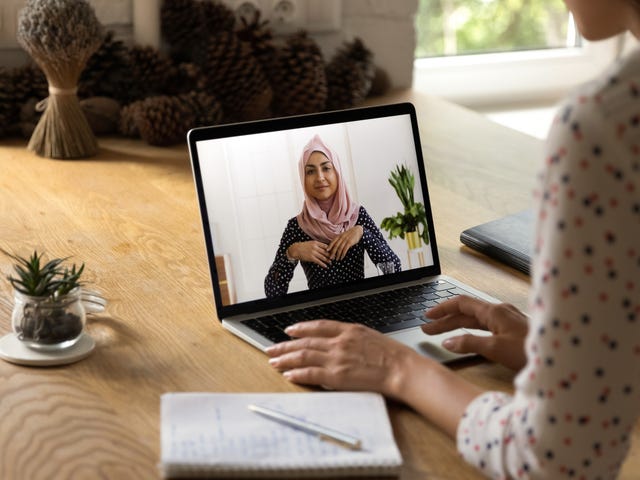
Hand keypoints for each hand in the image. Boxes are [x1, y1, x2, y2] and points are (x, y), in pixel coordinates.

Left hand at [266, 320, 416, 397]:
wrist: (401, 369)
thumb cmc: (392, 355)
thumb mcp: (370, 336)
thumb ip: (352, 337)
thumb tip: (338, 341)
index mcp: (348, 330)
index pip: (317, 326)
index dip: (301, 328)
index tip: (289, 330)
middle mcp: (339, 342)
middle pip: (306, 342)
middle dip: (286, 345)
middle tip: (272, 349)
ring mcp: (337, 358)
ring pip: (304, 356)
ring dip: (286, 358)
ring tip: (274, 361)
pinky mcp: (337, 376)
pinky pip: (311, 373)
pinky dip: (298, 373)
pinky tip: (288, 374)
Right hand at [287, 241, 330, 267]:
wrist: (296, 249)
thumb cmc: (303, 246)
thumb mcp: (311, 243)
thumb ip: (317, 245)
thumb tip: (325, 247)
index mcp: (316, 243)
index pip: (326, 246)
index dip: (330, 249)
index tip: (333, 252)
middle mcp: (315, 247)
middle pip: (325, 252)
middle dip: (330, 255)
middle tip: (334, 258)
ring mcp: (313, 253)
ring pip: (323, 257)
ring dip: (328, 260)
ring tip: (331, 262)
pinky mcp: (311, 258)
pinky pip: (318, 261)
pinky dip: (323, 264)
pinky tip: (326, 266)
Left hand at [327, 226, 363, 260]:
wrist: (358, 230)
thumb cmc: (350, 234)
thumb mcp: (343, 235)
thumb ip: (339, 239)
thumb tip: (334, 245)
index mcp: (339, 236)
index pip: (332, 242)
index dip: (329, 246)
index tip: (326, 251)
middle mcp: (341, 238)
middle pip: (335, 246)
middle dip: (332, 253)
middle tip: (330, 258)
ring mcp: (345, 240)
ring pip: (340, 248)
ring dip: (338, 255)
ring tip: (336, 259)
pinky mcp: (350, 242)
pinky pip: (345, 249)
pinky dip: (343, 254)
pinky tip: (342, 257)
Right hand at [423, 296, 527, 370]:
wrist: (563, 358)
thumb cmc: (533, 351)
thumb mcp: (496, 349)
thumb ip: (469, 344)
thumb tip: (448, 342)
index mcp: (495, 311)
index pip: (461, 304)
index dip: (442, 309)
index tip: (427, 316)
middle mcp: (501, 312)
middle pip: (466, 313)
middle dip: (445, 320)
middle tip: (427, 329)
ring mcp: (508, 321)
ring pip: (476, 320)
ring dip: (456, 326)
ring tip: (440, 334)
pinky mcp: (513, 331)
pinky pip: (485, 327)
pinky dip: (471, 332)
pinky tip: (466, 339)